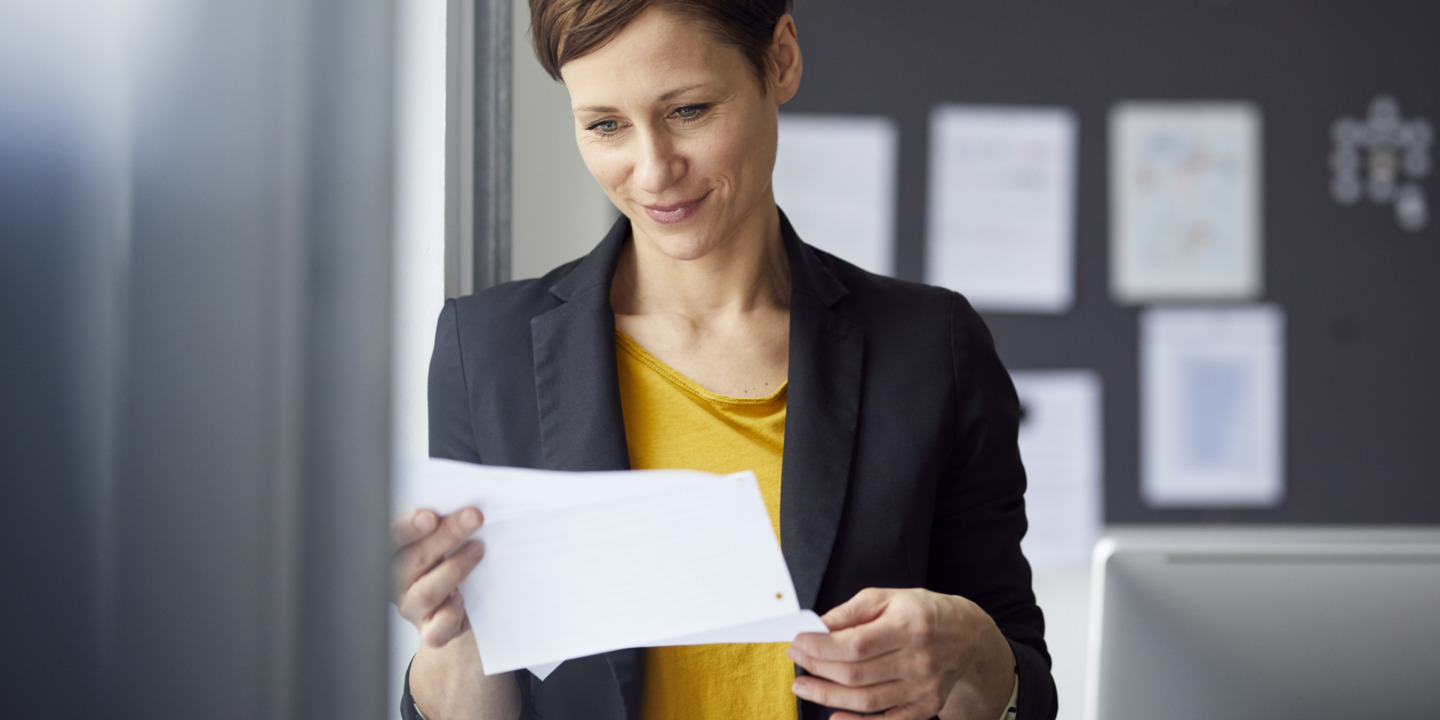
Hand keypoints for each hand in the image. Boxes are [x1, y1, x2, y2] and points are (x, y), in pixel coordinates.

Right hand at [391, 506, 485, 647]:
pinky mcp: (431, 631)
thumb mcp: (440, 538)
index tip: (430, 516)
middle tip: (474, 517)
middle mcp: (396, 582)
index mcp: (392, 553)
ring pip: (426, 592)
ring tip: (478, 549)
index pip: (391, 538)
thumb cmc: (446, 559)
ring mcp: (412, 608)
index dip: (408, 527)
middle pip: (412, 560)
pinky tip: (462, 598)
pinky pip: (437, 630)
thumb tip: (465, 507)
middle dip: (445, 536)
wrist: (457, 603)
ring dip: (455, 568)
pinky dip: (450, 614)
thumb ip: (442, 524)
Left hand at [787, 587, 1013, 719]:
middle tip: (796, 662)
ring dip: (828, 696)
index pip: (856, 644)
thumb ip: (849, 613)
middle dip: (818, 669)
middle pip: (857, 674)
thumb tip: (814, 627)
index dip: (820, 647)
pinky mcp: (927, 707)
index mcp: (909, 625)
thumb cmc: (921, 612)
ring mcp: (924, 688)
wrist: (966, 635)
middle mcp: (920, 659)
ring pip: (867, 701)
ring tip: (804, 686)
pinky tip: (834, 716)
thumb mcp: (886, 598)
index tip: (797, 643)